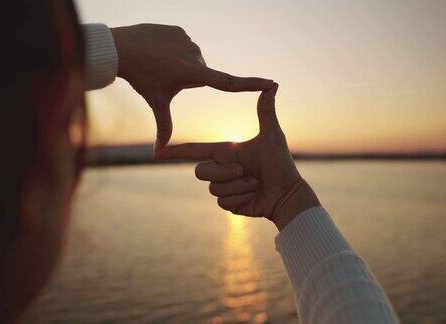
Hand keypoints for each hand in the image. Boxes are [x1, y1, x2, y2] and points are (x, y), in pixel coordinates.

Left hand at [110, 24, 273, 148]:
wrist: (121, 49)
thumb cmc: (141, 79)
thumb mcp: (156, 102)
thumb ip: (163, 126)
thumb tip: (158, 153)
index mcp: (193, 74)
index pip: (229, 83)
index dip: (251, 84)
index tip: (272, 83)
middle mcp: (196, 55)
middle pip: (200, 74)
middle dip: (187, 79)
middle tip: (164, 77)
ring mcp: (188, 40)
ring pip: (191, 59)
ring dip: (180, 65)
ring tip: (159, 64)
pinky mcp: (180, 30)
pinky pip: (182, 45)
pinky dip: (172, 51)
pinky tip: (157, 51)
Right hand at [156, 84, 319, 229]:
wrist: (287, 193)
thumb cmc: (281, 163)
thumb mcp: (272, 136)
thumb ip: (266, 112)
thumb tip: (272, 84)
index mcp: (225, 152)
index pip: (194, 150)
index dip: (175, 151)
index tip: (158, 151)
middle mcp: (221, 169)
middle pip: (200, 172)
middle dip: (222, 172)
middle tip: (242, 170)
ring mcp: (224, 188)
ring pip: (214, 189)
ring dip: (237, 186)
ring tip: (254, 182)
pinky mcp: (229, 203)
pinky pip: (223, 202)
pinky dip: (241, 198)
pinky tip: (253, 195)